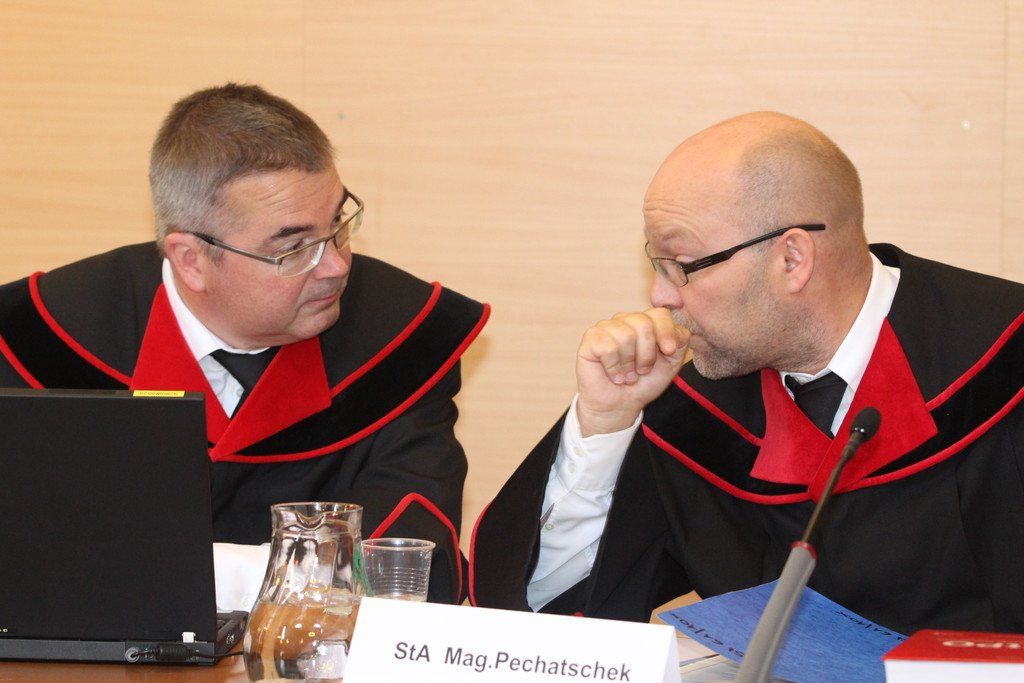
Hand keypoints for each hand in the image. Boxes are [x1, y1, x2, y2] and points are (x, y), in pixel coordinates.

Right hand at [575, 308, 688, 436]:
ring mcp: (606, 327)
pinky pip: (607, 347)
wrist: (621, 405)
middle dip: (647, 355)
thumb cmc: (644, 382)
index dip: (666, 332)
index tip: (668, 352)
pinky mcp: (591, 338)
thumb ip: (679, 340)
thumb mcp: (671, 362)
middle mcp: (626, 320)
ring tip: (626, 374)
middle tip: (641, 370)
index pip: (659, 314)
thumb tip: (674, 329)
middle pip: (643, 324)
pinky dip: (614, 368)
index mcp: (646, 322)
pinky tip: (613, 375)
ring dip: (629, 364)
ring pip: (626, 336)